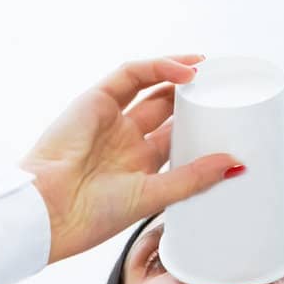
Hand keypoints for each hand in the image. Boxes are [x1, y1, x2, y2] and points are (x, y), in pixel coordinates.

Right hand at [18, 54, 244, 265]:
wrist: (48, 209)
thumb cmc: (90, 216)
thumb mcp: (153, 197)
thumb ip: (193, 179)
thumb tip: (235, 164)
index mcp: (135, 171)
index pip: (174, 141)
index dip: (200, 129)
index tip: (231, 122)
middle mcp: (123, 143)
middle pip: (166, 111)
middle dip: (194, 99)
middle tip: (223, 90)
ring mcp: (109, 120)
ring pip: (152, 87)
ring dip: (181, 76)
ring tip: (210, 71)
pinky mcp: (96, 100)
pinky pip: (133, 73)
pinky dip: (160, 66)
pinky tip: (187, 70)